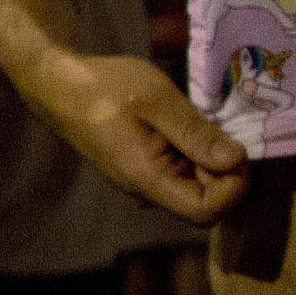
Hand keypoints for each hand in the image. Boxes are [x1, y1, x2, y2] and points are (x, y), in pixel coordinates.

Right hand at [28, 52, 249, 225]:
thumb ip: (195, 132)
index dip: (233, 187)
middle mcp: (146, 189)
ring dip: (212, 164)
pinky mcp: (143, 169)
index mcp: (148, 178)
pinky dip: (196, 158)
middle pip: (204, 204)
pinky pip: (180, 177)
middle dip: (227, 176)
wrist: (57, 83)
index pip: (206, 210)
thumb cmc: (103, 87)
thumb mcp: (156, 99)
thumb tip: (237, 160)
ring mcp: (143, 181)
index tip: (238, 151)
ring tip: (209, 125)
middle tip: (228, 133)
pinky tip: (190, 129)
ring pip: (194, 190)